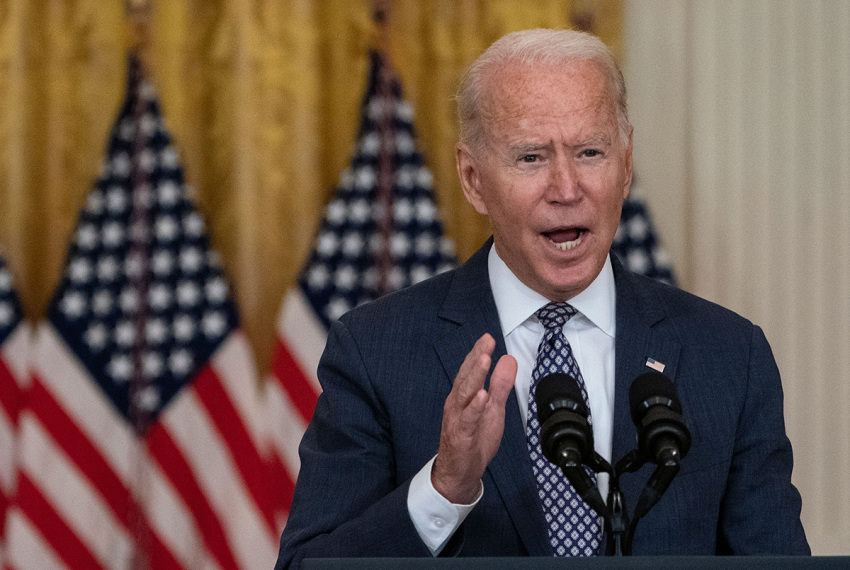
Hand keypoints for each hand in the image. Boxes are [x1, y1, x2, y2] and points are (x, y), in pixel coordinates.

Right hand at [431, 333, 516, 503]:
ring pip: (465, 394)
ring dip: (475, 376)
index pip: (471, 370)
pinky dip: (474, 407)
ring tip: (484, 360)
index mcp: (464, 396)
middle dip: (476, 358)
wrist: (460, 472)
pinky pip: (467, 420)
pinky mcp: (461, 436)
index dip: (478, 353)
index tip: (488, 338)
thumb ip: (500, 385)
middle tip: (487, 343)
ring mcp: (457, 419)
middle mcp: (457, 404)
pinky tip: (482, 396)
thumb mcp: (493, 409)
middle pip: (466, 377)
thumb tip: (508, 360)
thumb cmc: (474, 440)